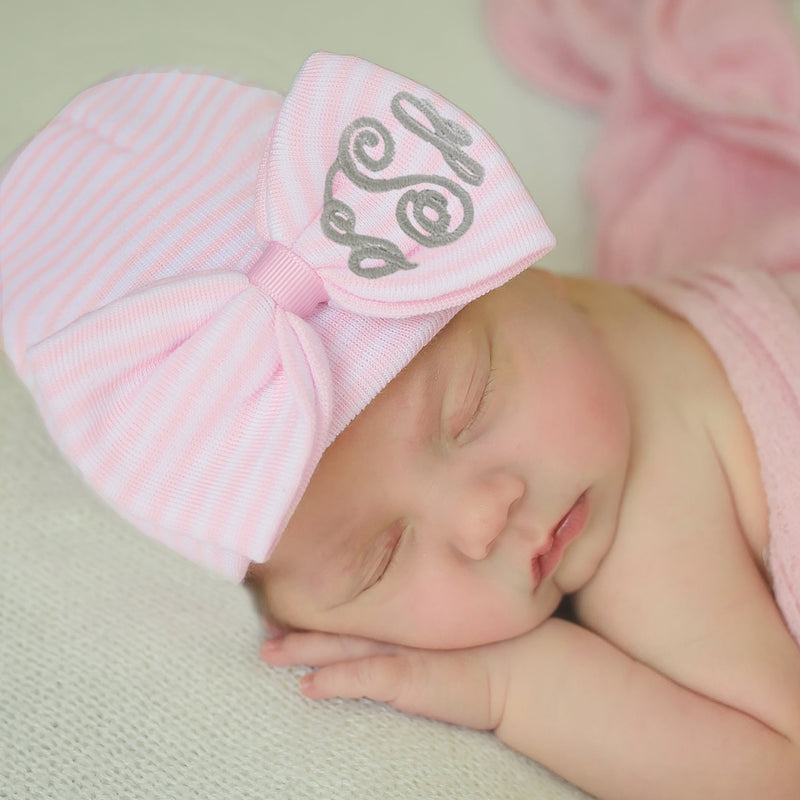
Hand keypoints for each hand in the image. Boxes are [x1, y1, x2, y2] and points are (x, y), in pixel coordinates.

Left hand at [259, 630, 513, 730]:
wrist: (527, 668)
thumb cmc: (501, 646)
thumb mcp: (461, 631)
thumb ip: (436, 621)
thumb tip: (421, 618)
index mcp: (410, 618)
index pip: (360, 609)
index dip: (328, 607)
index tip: (297, 601)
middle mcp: (401, 630)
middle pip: (341, 624)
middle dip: (302, 625)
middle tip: (265, 623)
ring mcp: (402, 652)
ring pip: (340, 647)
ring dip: (303, 650)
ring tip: (269, 652)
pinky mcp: (407, 678)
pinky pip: (360, 679)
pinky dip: (332, 682)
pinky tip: (306, 687)